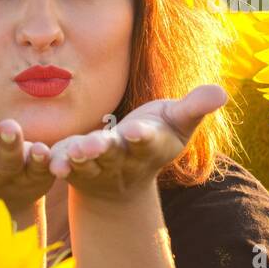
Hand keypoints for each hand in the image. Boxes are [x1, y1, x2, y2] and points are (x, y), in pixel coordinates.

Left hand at [48, 84, 229, 203]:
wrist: (125, 176)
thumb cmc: (155, 136)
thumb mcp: (178, 121)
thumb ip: (195, 106)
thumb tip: (222, 91)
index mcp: (149, 145)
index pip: (147, 141)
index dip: (143, 137)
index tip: (138, 131)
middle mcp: (123, 160)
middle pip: (113, 155)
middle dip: (105, 150)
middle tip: (96, 144)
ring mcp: (97, 167)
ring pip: (87, 164)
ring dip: (79, 159)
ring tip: (72, 153)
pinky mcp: (74, 168)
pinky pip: (63, 167)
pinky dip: (55, 164)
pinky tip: (46, 159)